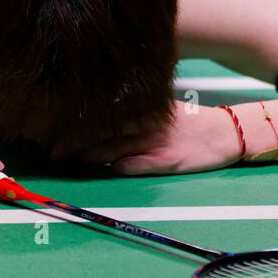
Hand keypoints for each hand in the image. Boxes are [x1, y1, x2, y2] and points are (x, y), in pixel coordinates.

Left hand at [65, 101, 242, 175]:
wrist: (224, 132)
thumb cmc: (187, 124)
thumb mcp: (159, 112)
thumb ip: (131, 117)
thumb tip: (101, 127)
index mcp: (142, 108)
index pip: (103, 116)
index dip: (77, 126)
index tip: (54, 134)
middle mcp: (145, 122)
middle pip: (103, 131)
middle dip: (75, 142)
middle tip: (53, 152)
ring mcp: (155, 141)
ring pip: (116, 147)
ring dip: (91, 155)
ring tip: (71, 160)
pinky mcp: (166, 159)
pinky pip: (138, 164)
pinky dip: (121, 166)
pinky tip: (107, 168)